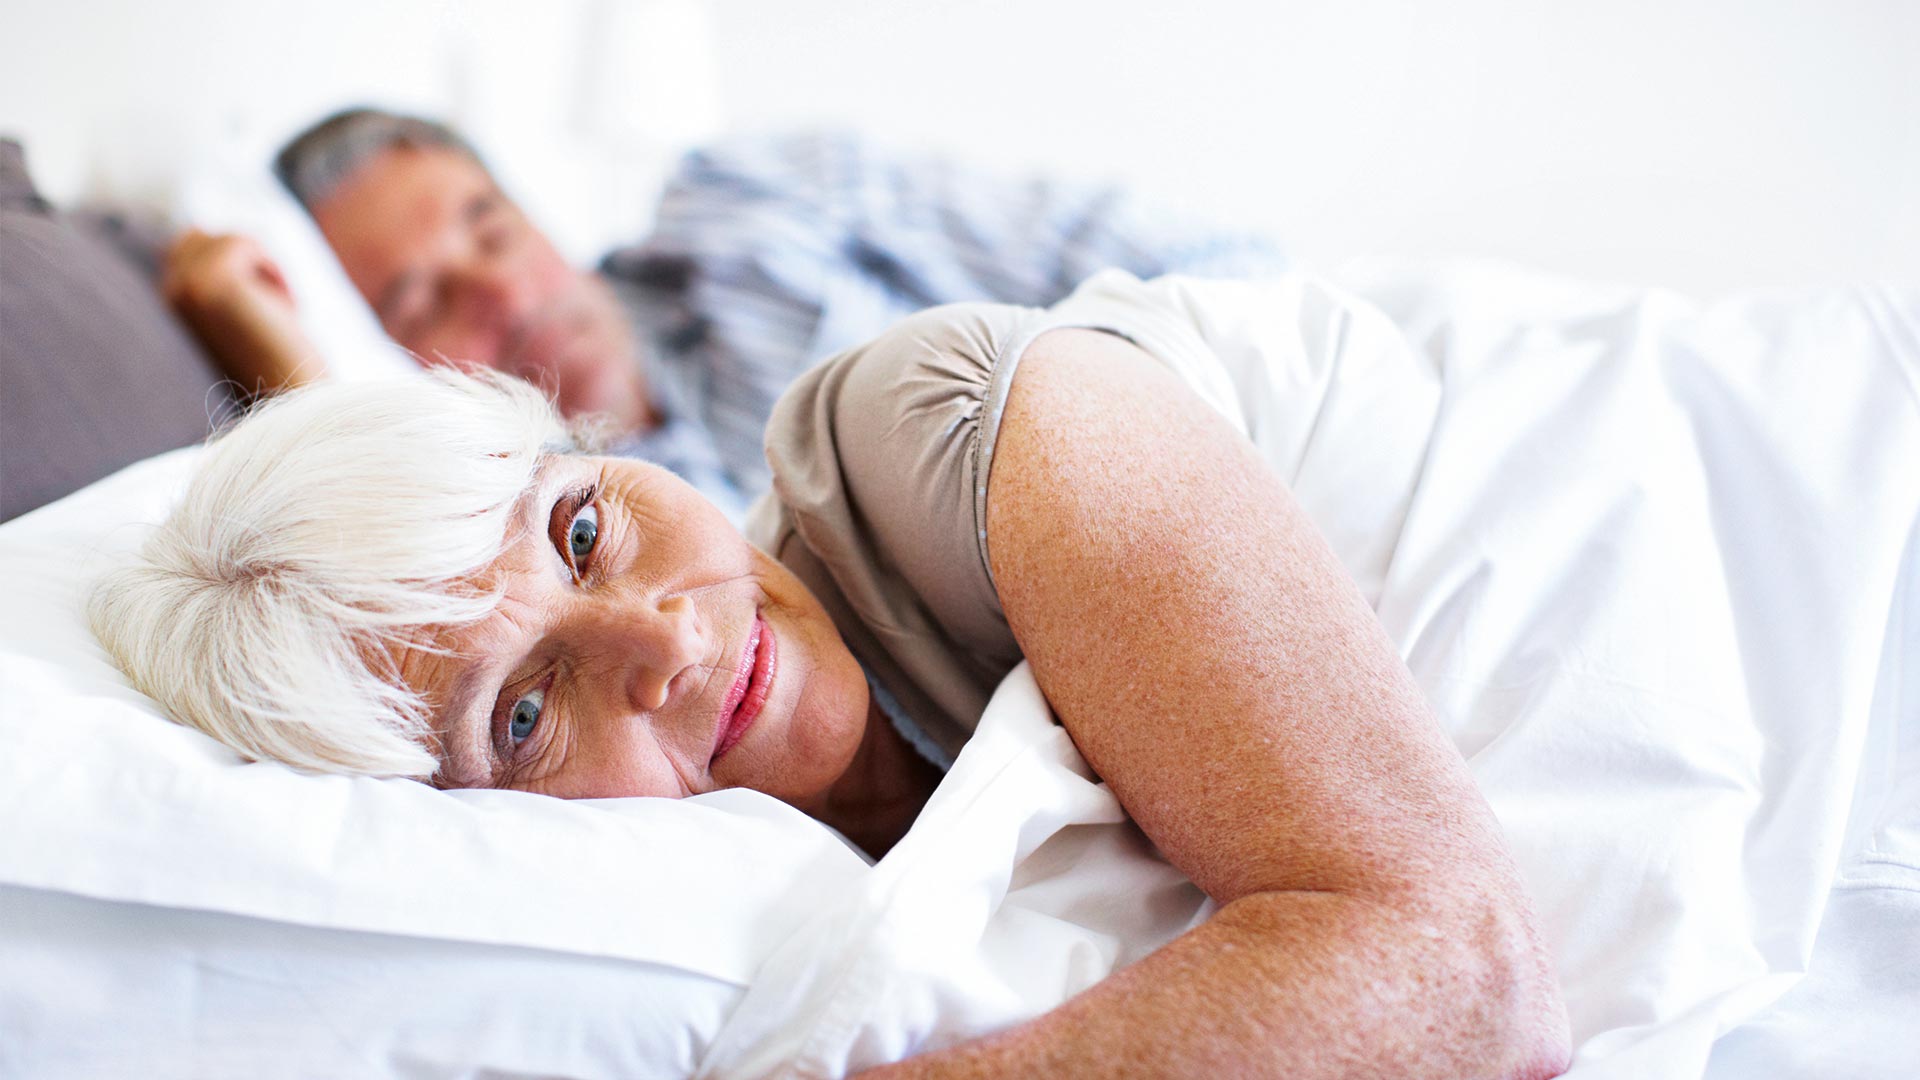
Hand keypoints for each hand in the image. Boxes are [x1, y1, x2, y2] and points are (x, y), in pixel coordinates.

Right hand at [162, 230, 326, 395]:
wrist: (298, 396)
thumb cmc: (281, 358)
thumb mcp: (242, 307)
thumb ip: (218, 274)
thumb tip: (193, 228)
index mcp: (168, 303)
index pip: (185, 243)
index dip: (232, 260)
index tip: (259, 303)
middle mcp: (168, 295)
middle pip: (201, 234)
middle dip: (243, 259)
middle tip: (269, 307)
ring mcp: (185, 288)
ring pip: (227, 238)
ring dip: (264, 269)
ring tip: (275, 311)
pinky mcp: (210, 283)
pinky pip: (245, 243)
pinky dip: (274, 271)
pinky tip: (283, 308)